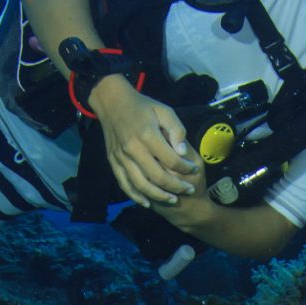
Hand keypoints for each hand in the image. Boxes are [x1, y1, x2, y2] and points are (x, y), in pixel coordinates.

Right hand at [88, 79, 200, 207]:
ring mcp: (121, 157)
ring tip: (173, 199)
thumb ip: (176, 130)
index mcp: (148, 135)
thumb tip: (183, 153)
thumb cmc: (142, 106)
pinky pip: (124, 184)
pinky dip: (136, 196)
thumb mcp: (164, 111)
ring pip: (141, 185)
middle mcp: (133, 149)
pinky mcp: (113, 162)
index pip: (172, 159)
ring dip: (159, 196)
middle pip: (158, 176)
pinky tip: (147, 202)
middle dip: (176, 187)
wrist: (112, 102)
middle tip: (189, 190)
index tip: (194, 169)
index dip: (186, 168)